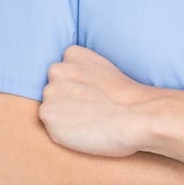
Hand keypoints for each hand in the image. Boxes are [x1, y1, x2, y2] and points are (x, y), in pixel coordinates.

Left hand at [39, 44, 156, 156]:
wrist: (136, 115)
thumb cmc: (127, 98)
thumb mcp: (105, 69)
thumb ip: (84, 72)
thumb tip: (75, 87)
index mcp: (73, 54)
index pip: (63, 71)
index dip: (76, 86)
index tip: (93, 94)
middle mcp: (57, 69)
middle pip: (53, 88)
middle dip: (66, 99)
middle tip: (89, 109)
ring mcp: (50, 91)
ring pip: (51, 107)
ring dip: (63, 115)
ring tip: (88, 120)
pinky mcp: (47, 114)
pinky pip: (49, 126)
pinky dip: (62, 131)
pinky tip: (82, 130)